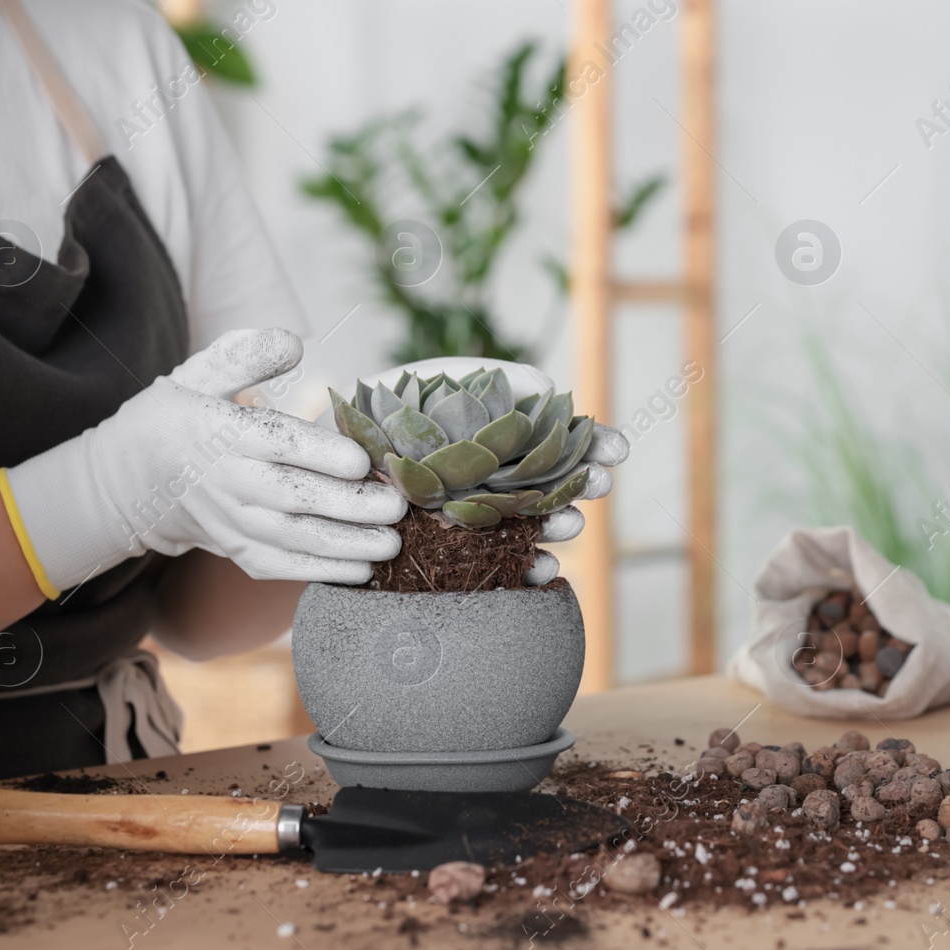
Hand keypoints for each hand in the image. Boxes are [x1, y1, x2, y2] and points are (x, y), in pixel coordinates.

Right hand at [8, 329, 405, 588]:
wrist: (130, 482)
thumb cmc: (177, 419)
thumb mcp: (197, 374)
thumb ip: (245, 356)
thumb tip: (293, 342)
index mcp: (222, 433)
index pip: (277, 443)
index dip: (321, 454)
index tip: (363, 460)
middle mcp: (230, 482)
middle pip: (295, 497)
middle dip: (350, 506)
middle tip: (397, 506)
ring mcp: (234, 523)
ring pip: (294, 539)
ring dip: (346, 545)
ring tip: (392, 543)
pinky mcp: (239, 551)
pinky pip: (283, 566)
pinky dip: (322, 573)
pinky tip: (363, 570)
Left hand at [356, 357, 628, 584]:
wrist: (330, 454)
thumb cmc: (390, 410)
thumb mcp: (441, 379)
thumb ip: (495, 378)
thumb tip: (546, 385)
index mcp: (508, 439)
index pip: (563, 443)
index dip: (593, 446)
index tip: (618, 449)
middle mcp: (501, 481)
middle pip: (556, 486)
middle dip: (584, 486)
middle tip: (602, 483)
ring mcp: (480, 519)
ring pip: (532, 527)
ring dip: (560, 526)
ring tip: (573, 523)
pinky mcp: (453, 554)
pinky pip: (497, 569)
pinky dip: (524, 572)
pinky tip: (543, 568)